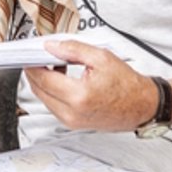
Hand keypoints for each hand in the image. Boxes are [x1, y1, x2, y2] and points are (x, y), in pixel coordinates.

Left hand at [23, 39, 158, 131]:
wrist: (143, 106)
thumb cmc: (128, 85)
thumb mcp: (100, 57)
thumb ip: (72, 49)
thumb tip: (51, 47)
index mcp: (79, 96)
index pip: (43, 79)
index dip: (32, 64)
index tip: (29, 54)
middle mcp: (72, 113)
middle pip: (39, 90)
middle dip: (35, 72)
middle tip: (39, 57)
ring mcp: (72, 122)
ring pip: (44, 99)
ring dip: (43, 82)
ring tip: (55, 65)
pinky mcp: (73, 124)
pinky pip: (53, 106)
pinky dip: (52, 91)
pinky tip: (61, 78)